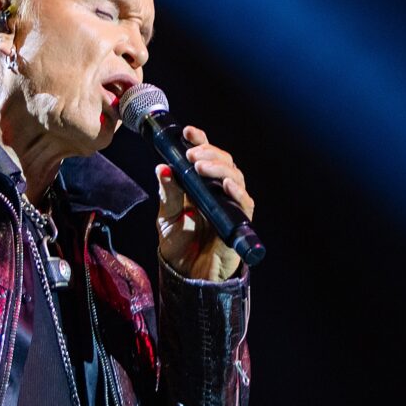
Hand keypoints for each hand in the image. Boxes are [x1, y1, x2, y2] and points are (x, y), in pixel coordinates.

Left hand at [155, 126, 255, 281]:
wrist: (186, 274)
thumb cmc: (178, 244)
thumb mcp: (166, 216)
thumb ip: (167, 193)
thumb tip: (162, 167)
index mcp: (199, 184)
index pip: (204, 156)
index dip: (199, 141)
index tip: (187, 132)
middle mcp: (217, 190)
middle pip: (222, 161)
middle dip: (208, 153)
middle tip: (191, 155)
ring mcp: (229, 204)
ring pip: (234, 176)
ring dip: (218, 167)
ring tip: (200, 166)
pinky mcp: (238, 221)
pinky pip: (244, 203)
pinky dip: (236, 191)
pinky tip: (225, 184)